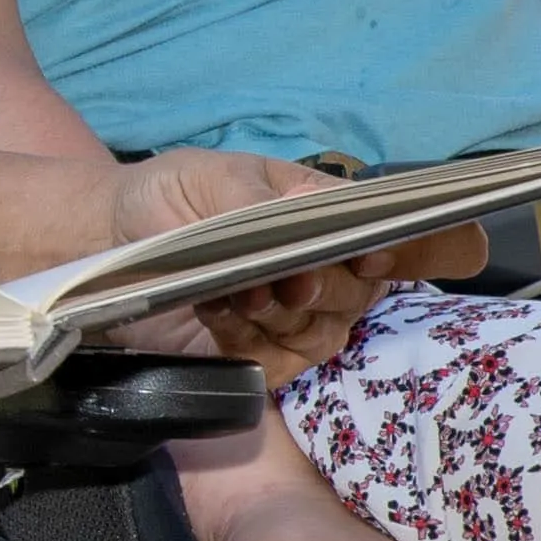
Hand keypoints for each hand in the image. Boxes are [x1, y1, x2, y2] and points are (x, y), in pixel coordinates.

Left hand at [85, 151, 460, 379]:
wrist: (107, 239)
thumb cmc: (173, 196)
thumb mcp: (212, 177)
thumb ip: (263, 200)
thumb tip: (315, 218)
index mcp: (342, 220)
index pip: (426, 238)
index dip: (433, 249)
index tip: (385, 251)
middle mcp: (338, 274)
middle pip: (369, 293)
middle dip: (324, 284)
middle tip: (279, 274)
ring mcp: (305, 321)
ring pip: (326, 332)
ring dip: (277, 312)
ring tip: (230, 289)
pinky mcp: (267, 359)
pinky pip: (281, 363)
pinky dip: (247, 340)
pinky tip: (215, 314)